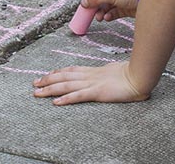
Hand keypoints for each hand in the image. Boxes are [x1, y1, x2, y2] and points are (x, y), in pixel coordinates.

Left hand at [33, 61, 148, 104]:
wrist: (140, 75)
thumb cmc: (132, 73)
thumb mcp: (115, 71)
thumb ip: (107, 74)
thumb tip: (105, 75)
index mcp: (94, 71)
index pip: (72, 70)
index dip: (58, 72)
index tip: (47, 74)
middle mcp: (90, 76)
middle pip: (64, 76)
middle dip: (47, 79)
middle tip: (34, 83)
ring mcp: (93, 83)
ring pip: (66, 85)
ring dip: (50, 89)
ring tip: (37, 92)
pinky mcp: (97, 92)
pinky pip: (78, 96)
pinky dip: (66, 99)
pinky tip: (55, 102)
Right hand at [83, 0, 143, 22]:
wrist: (152, 1)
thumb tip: (83, 2)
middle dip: (97, 4)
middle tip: (91, 12)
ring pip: (109, 4)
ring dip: (102, 11)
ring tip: (99, 17)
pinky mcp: (128, 7)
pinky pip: (115, 11)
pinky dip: (110, 15)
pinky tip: (107, 18)